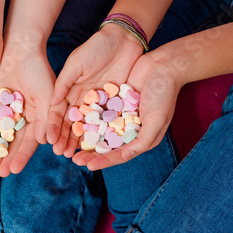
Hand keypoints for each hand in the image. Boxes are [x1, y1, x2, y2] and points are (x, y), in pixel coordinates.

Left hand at [0, 35, 54, 176]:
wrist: (21, 49)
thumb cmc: (39, 71)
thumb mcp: (46, 96)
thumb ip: (47, 119)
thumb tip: (46, 142)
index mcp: (38, 119)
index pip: (29, 142)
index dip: (21, 157)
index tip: (13, 170)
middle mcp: (22, 118)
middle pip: (12, 142)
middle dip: (5, 157)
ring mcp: (7, 111)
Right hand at [47, 24, 142, 157]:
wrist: (124, 40)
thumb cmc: (97, 47)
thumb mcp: (76, 63)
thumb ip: (64, 82)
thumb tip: (51, 103)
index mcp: (70, 90)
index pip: (59, 112)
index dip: (54, 126)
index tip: (50, 140)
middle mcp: (82, 100)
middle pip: (72, 124)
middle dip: (65, 139)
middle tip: (62, 153)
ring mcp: (99, 103)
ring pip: (88, 127)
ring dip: (81, 141)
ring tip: (76, 155)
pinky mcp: (115, 104)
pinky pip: (107, 122)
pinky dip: (102, 135)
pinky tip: (98, 147)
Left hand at [73, 50, 182, 169]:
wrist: (163, 66)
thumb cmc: (164, 95)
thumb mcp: (157, 120)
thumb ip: (142, 140)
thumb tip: (125, 155)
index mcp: (140, 137)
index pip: (119, 154)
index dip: (104, 161)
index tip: (88, 166)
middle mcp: (127, 128)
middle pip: (105, 145)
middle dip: (89, 153)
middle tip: (72, 158)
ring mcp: (118, 115)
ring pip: (98, 130)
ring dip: (84, 137)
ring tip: (68, 143)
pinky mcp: (112, 101)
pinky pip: (96, 112)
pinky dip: (86, 118)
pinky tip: (72, 122)